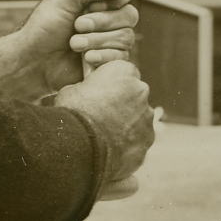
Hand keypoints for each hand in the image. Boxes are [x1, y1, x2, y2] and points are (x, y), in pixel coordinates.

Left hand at [20, 0, 138, 96]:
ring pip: (126, 37)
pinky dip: (102, 56)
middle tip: (77, 25)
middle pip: (130, 15)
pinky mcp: (107, 62)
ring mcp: (108, 41)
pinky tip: (85, 59)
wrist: (32, 61)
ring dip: (96, 40)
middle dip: (102, 21)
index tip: (96, 3)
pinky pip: (121, 57)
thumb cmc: (44, 27)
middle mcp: (107, 19)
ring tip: (74, 44)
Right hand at [54, 59, 154, 199]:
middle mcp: (141, 90)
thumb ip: (89, 89)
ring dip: (126, 124)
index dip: (112, 83)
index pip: (124, 73)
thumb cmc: (73, 111)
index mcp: (124, 71)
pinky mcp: (148, 139)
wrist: (80, 143)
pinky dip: (128, 143)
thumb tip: (86, 95)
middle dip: (122, 103)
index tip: (100, 92)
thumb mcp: (73, 89)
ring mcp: (147, 116)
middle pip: (134, 95)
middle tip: (102, 115)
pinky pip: (138, 139)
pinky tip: (110, 149)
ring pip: (138, 119)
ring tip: (104, 135)